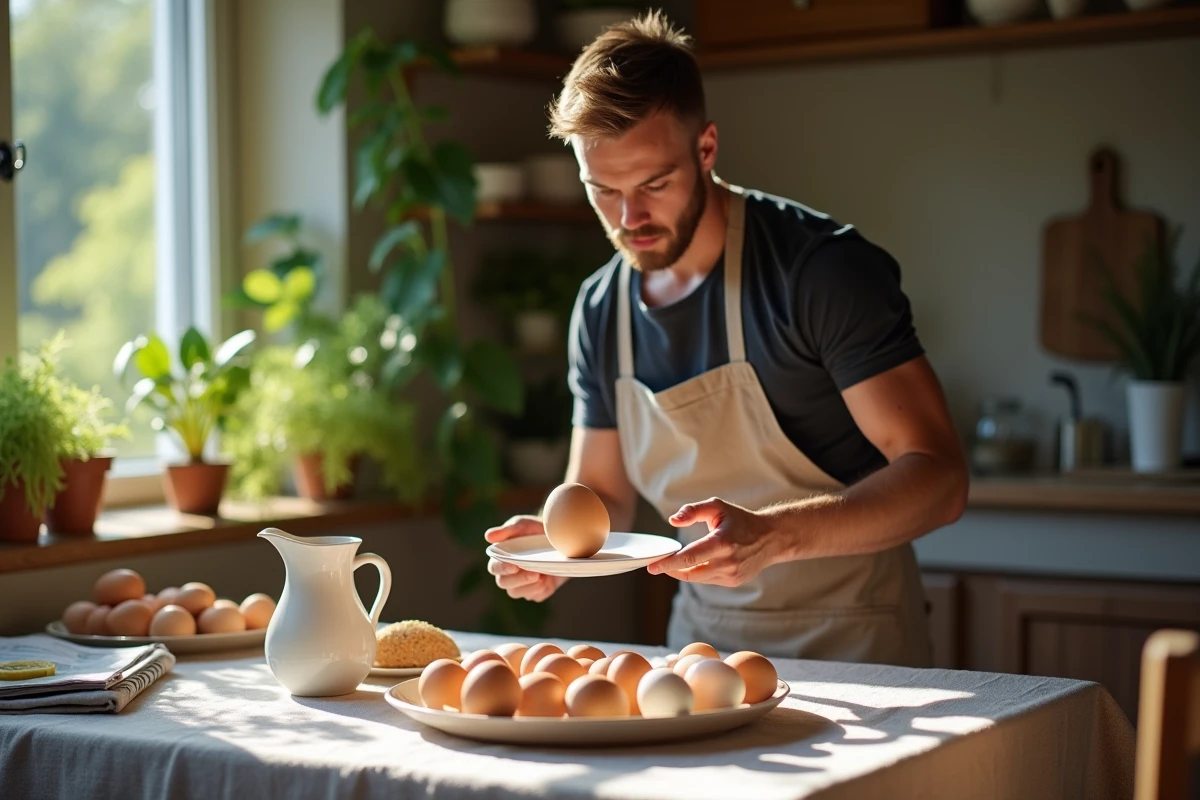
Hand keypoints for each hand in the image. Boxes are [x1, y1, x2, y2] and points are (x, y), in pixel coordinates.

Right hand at [484, 515, 567, 601]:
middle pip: (504, 583)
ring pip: (517, 593)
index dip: (501, 569)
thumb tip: (488, 536)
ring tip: (542, 576)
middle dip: (518, 580)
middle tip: (535, 573)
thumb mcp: (524, 525)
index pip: (494, 567)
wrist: (560, 539)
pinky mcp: (537, 591)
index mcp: (501, 558)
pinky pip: (536, 596)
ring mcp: (522, 584)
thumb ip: (507, 530)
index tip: (513, 566)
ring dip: (529, 587)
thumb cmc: (535, 530)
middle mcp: (508, 574)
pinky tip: (549, 580)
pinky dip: (542, 590)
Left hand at [646, 497, 777, 586]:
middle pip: (691, 572)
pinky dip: (698, 573)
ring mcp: (732, 574)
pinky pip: (708, 580)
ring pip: (698, 578)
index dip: (669, 563)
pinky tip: (694, 564)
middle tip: (657, 565)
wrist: (771, 538)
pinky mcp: (734, 581)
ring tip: (673, 563)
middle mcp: (728, 561)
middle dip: (671, 569)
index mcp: (723, 542)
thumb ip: (693, 511)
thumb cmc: (740, 520)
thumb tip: (673, 520)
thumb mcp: (717, 507)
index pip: (690, 557)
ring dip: (683, 572)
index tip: (652, 567)